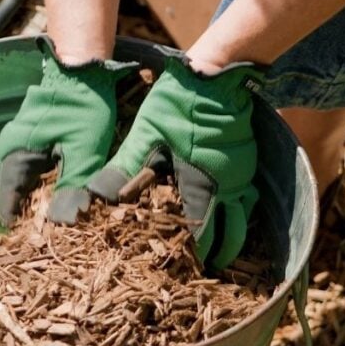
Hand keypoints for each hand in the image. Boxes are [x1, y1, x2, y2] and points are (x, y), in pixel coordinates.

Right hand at [0, 38, 136, 239]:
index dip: (10, 232)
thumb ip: (73, 189)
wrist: (81, 67)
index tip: (19, 253)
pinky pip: (9, 172)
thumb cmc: (84, 106)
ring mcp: (12, 143)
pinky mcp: (24, 138)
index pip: (4, 207)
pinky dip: (10, 193)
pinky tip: (20, 203)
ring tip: (4, 234)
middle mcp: (7, 152)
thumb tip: (61, 226)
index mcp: (16, 157)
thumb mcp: (85, 151)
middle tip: (2, 250)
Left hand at [88, 51, 261, 270]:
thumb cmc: (175, 105)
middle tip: (209, 269)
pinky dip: (243, 210)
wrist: (214, 73)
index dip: (193, 256)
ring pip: (246, 216)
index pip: (200, 235)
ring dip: (236, 234)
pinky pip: (251, 195)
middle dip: (221, 254)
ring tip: (225, 251)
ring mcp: (242, 172)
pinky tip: (233, 211)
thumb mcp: (143, 136)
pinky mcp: (248, 157)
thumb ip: (123, 171)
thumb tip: (93, 199)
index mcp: (199, 186)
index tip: (183, 272)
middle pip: (232, 233)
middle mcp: (227, 186)